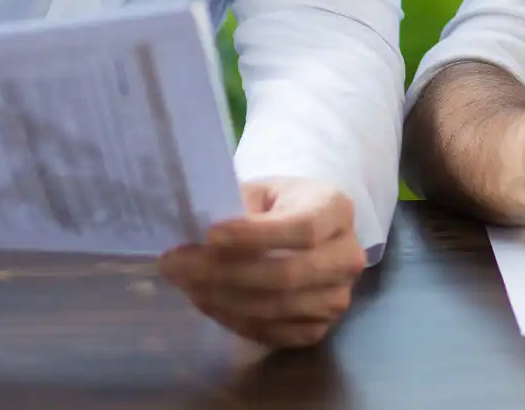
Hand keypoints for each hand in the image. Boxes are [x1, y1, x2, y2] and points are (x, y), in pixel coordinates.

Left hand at [157, 178, 367, 348]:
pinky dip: (232, 319)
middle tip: (177, 263)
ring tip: (183, 281)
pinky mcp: (319, 328)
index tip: (210, 234)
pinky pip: (272, 332)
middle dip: (225, 271)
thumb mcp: (263, 191)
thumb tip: (194, 228)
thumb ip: (238, 206)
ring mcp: (337, 298)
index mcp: (336, 210)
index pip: (302, 228)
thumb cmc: (279, 204)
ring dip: (221, 298)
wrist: (306, 231)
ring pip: (276, 308)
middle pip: (287, 274)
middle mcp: (347, 257)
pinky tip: (205, 299)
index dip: (255, 235)